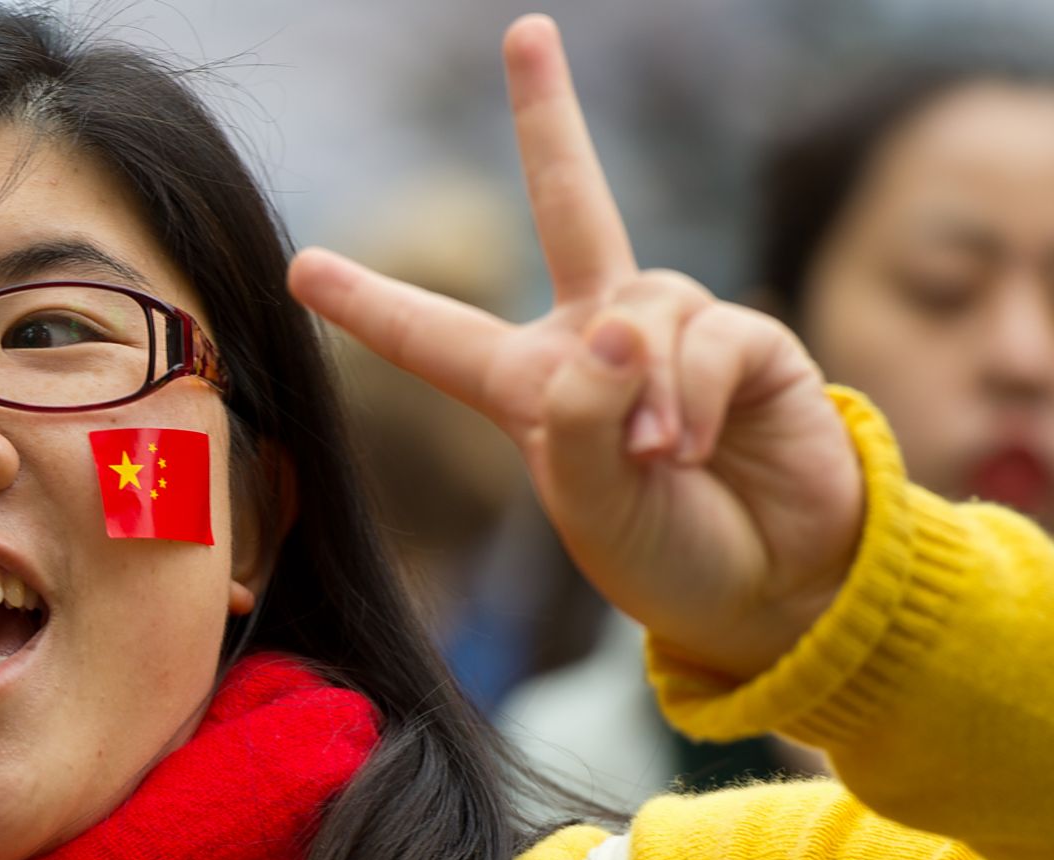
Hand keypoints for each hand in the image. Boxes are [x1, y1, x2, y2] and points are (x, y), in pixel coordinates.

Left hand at [288, 14, 863, 681]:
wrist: (774, 589)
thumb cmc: (664, 554)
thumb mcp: (588, 505)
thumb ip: (577, 419)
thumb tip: (611, 318)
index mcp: (528, 385)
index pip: (436, 336)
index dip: (370, 303)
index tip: (301, 265)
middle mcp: (598, 336)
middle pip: (571, 201)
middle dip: (549, 115)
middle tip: (527, 32)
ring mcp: (674, 330)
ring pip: (635, 311)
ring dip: (639, 395)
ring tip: (659, 461)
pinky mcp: (747, 339)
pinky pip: (703, 338)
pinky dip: (689, 398)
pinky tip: (694, 447)